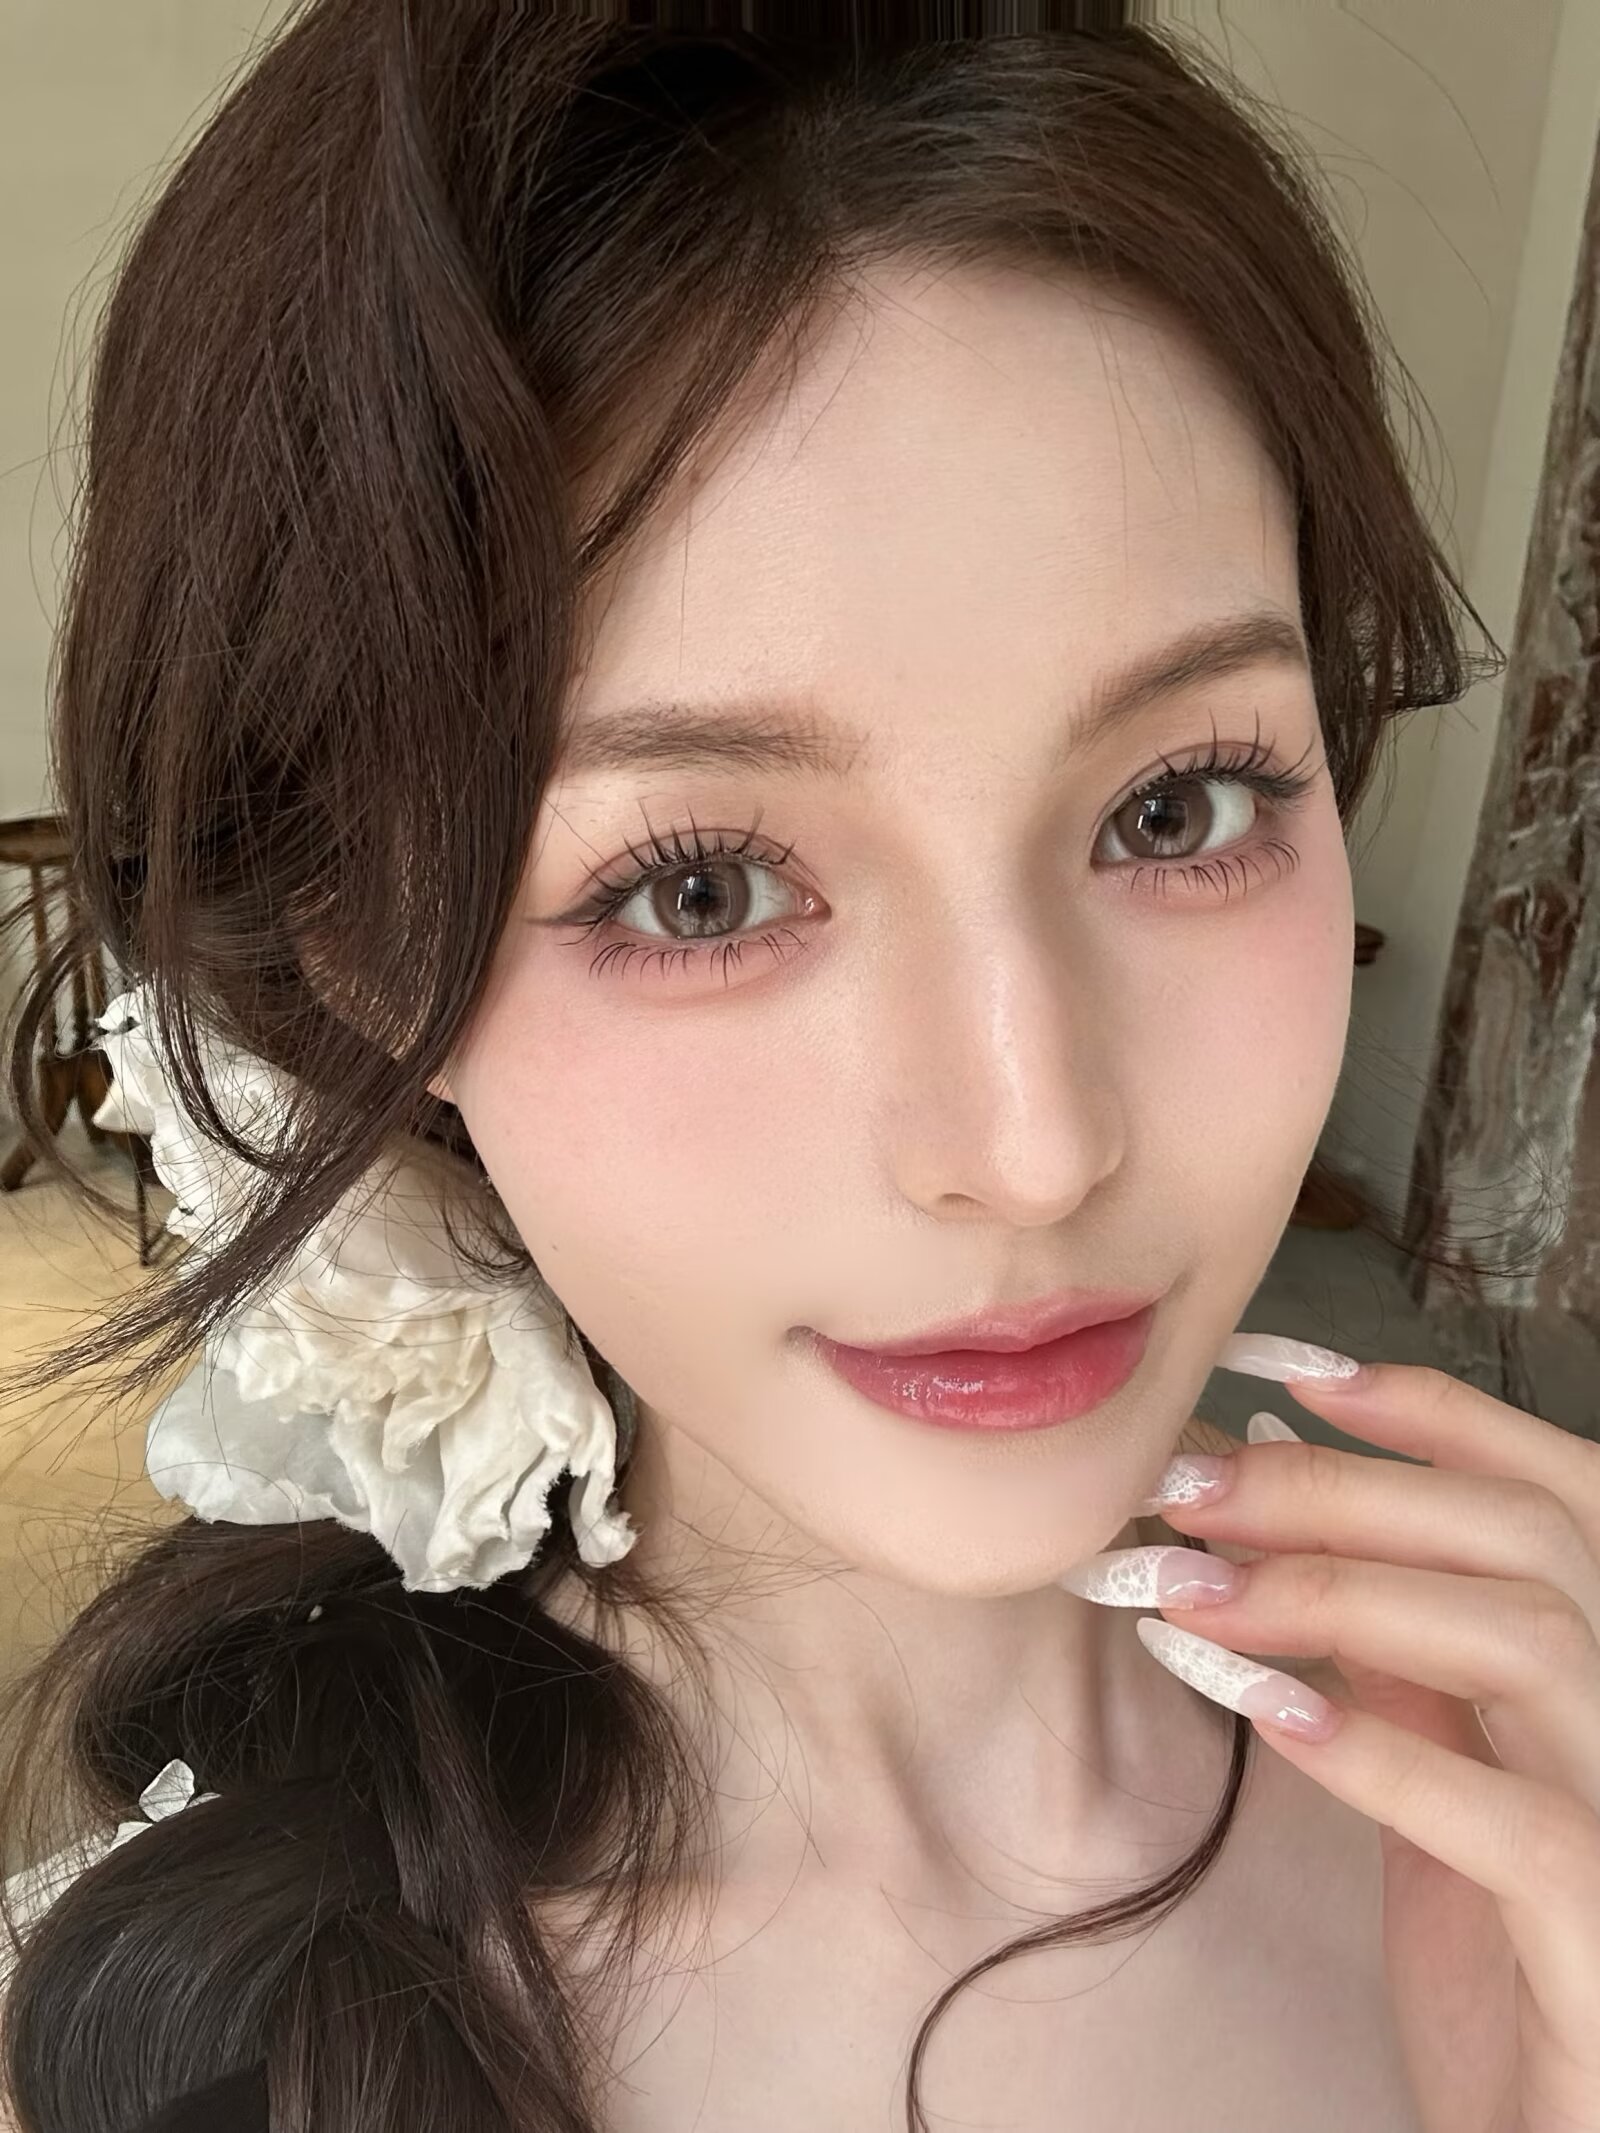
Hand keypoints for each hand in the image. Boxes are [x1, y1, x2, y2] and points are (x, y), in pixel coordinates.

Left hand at [1062, 1343, 1599, 2132]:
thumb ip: (1401, 1650)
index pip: (1561, 1487)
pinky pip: (1519, 1825)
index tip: (1274, 1365)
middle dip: (1338, 1490)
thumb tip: (1284, 1492)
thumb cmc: (1507, 1957)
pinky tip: (1263, 1709)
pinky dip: (1383, 1755)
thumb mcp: (1449, 1775)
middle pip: (1524, 1536)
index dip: (1427, 1410)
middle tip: (1181, 1486)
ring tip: (1183, 1590)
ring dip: (1333, 1593)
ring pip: (1527, 1639)